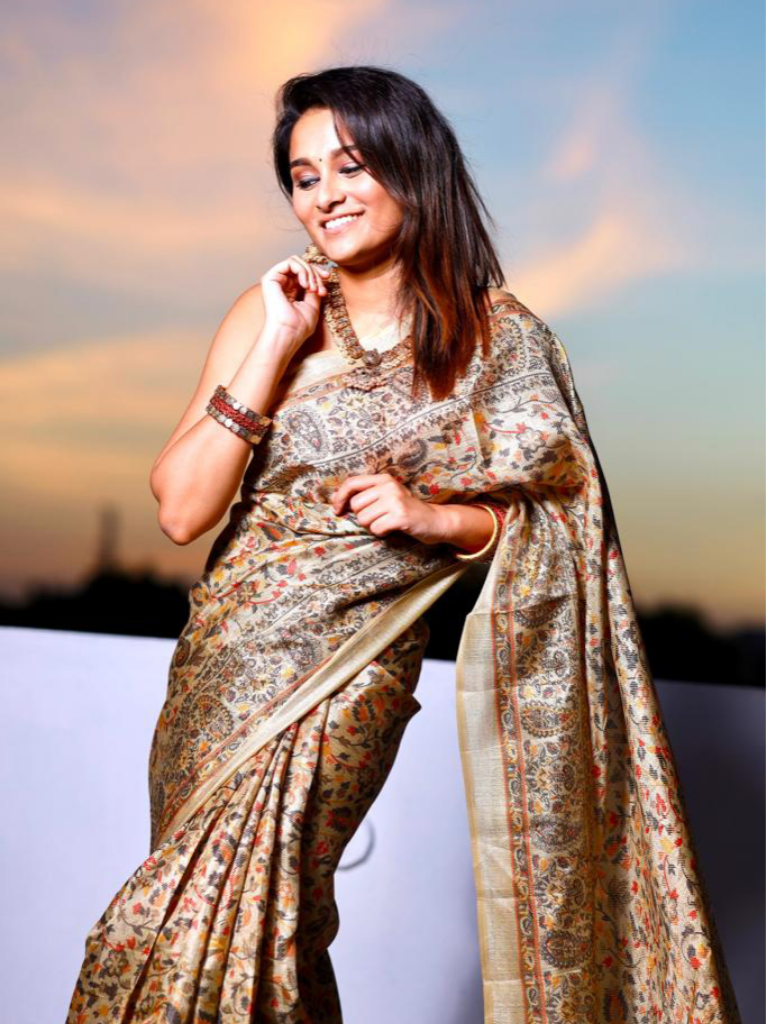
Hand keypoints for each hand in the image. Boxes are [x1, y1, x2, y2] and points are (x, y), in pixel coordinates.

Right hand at [258, 253, 331, 361]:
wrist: (289, 333)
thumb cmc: (299, 326)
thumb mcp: (313, 304)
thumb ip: (314, 288)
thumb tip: (319, 276)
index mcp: (289, 290)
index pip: (304, 272)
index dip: (318, 272)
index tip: (328, 278)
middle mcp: (281, 283)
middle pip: (302, 265)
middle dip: (316, 273)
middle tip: (320, 289)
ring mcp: (275, 280)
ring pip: (297, 261)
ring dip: (310, 272)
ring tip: (313, 288)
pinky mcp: (270, 277)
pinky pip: (290, 262)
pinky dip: (302, 270)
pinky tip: (305, 284)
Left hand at [330, 473, 447, 545]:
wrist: (435, 520)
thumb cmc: (406, 510)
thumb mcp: (387, 496)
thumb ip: (365, 495)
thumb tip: (335, 498)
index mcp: (384, 479)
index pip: (352, 483)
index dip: (340, 497)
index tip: (337, 509)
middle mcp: (389, 486)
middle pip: (356, 505)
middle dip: (362, 517)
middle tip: (378, 518)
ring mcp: (395, 500)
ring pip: (364, 519)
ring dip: (372, 526)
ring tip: (387, 522)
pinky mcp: (400, 516)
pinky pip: (376, 529)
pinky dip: (382, 533)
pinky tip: (393, 529)